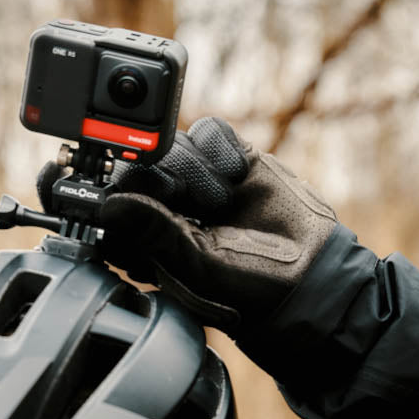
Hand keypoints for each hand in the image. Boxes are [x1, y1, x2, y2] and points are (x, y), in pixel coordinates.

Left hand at [99, 117, 337, 335]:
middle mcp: (166, 205)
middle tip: (194, 202)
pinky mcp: (229, 160)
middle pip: (139, 162)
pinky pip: (208, 130)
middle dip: (163, 175)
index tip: (130, 191)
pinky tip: (237, 174)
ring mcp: (196, 180)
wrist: (309, 274)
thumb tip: (109, 206)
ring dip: (196, 167)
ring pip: (171, 143)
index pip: (113, 196)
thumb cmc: (249, 287)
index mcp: (145, 236)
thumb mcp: (195, 266)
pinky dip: (219, 147)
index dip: (118, 187)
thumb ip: (152, 234)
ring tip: (222, 199)